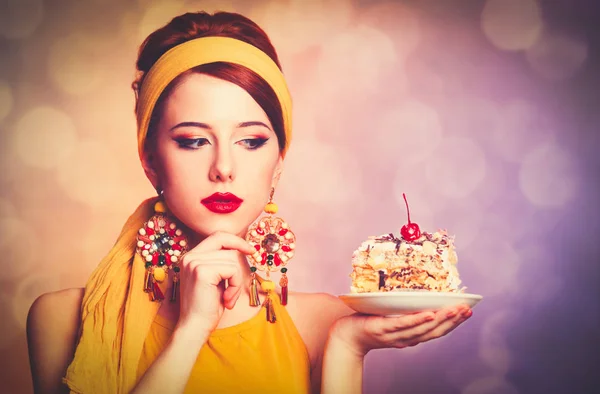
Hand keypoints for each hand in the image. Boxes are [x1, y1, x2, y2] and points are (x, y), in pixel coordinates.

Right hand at [176, 232, 254, 334]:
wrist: (194, 327)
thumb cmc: (207, 307)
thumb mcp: (215, 280)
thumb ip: (221, 263)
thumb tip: (241, 249)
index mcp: (190, 257)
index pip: (216, 236)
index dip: (235, 240)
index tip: (250, 250)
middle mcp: (189, 256)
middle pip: (224, 241)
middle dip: (240, 253)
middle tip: (249, 264)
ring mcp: (194, 262)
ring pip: (231, 258)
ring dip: (237, 280)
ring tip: (229, 297)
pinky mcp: (202, 272)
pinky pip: (232, 270)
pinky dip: (235, 286)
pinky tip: (227, 300)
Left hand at [331, 304, 472, 356]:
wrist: (346, 337)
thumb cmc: (368, 324)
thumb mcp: (392, 317)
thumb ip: (405, 311)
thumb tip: (420, 293)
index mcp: (410, 335)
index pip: (437, 330)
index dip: (454, 322)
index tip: (468, 311)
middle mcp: (406, 338)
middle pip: (434, 331)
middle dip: (453, 320)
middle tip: (468, 309)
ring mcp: (395, 334)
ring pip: (422, 328)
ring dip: (441, 319)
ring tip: (454, 309)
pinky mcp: (383, 328)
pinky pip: (403, 324)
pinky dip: (418, 320)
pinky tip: (429, 314)